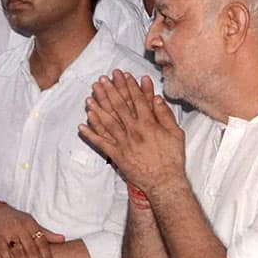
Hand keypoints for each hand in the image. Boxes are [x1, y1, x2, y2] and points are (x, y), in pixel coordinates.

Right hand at [0, 203, 63, 257]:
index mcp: (31, 224)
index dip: (47, 256)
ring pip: (18, 251)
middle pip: (31, 248)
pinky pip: (3, 250)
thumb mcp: (31, 223)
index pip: (42, 242)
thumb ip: (45, 233)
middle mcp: (20, 227)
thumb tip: (63, 239)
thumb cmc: (16, 219)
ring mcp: (8, 231)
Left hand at [78, 70, 185, 196]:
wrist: (164, 182)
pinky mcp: (117, 155)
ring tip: (89, 97)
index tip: (122, 75)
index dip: (129, 86)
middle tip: (101, 79)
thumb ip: (165, 115)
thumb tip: (157, 99)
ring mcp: (123, 143)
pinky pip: (101, 143)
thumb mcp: (176, 133)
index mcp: (148, 124)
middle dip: (110, 91)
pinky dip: (90, 135)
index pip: (137, 100)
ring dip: (97, 109)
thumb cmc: (172, 158)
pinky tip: (81, 126)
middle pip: (119, 107)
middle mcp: (133, 131)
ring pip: (107, 122)